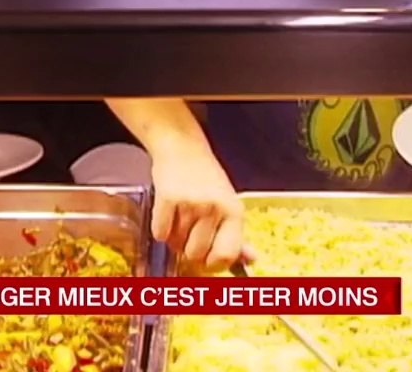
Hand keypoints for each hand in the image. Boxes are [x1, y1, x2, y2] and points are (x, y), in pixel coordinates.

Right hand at [148, 136, 248, 270]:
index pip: (227, 255)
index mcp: (234, 212)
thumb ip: (237, 236)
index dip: (214, 264)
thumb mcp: (228, 204)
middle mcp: (214, 208)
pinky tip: (168, 214)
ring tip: (180, 219)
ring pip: (176, 245)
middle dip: (189, 250)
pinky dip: (161, 229)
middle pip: (197, 254)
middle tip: (190, 234)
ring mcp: (190, 204)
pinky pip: (160, 233)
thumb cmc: (207, 179)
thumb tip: (251, 260)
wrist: (183, 148)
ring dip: (175, 239)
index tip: (208, 260)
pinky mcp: (168, 199)